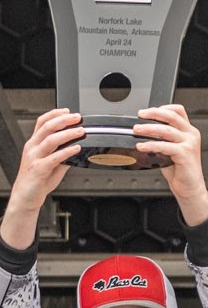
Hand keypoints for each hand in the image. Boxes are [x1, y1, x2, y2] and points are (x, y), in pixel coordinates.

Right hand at [0, 108, 82, 249]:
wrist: (26, 196)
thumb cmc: (38, 180)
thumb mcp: (52, 164)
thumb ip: (63, 155)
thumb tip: (77, 148)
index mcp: (34, 144)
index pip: (42, 123)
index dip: (54, 114)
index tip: (67, 110)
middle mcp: (32, 148)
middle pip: (47, 127)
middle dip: (64, 120)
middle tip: (78, 118)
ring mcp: (35, 158)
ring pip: (50, 140)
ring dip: (68, 134)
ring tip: (81, 131)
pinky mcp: (39, 169)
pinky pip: (54, 158)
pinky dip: (67, 151)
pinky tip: (77, 148)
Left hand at [134, 105, 207, 225]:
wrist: (189, 187)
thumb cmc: (180, 170)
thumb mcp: (170, 149)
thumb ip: (162, 138)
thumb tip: (144, 130)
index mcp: (189, 131)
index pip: (178, 111)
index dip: (163, 107)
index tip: (148, 111)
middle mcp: (191, 135)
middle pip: (172, 116)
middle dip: (153, 113)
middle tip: (140, 115)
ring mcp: (189, 144)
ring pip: (166, 130)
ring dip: (148, 129)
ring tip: (136, 130)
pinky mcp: (185, 154)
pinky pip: (165, 145)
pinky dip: (151, 145)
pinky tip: (142, 146)